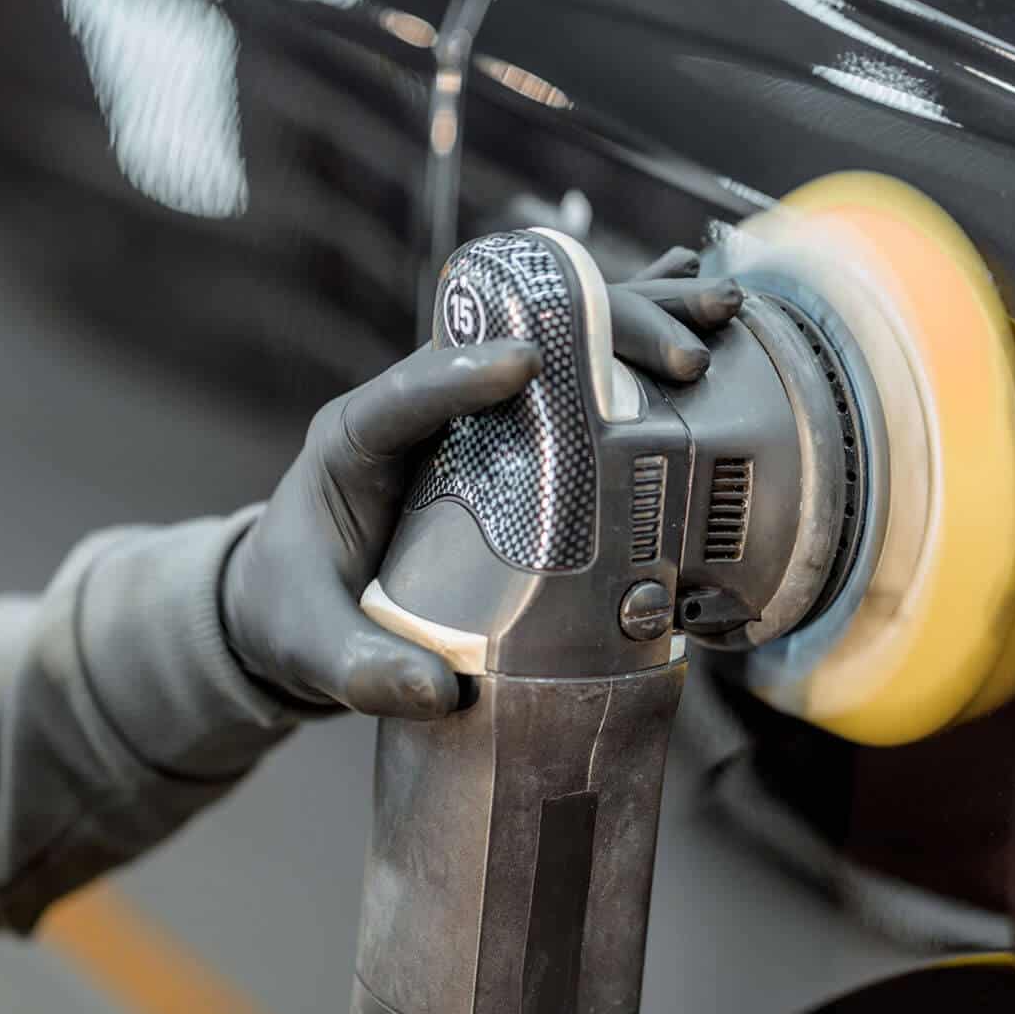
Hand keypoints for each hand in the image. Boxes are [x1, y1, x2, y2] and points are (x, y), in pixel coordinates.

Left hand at [220, 264, 740, 719]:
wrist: (294, 606)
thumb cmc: (295, 612)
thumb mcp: (308, 646)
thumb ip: (359, 668)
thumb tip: (439, 691)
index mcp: (357, 440)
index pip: (405, 391)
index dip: (460, 370)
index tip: (521, 364)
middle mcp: (424, 410)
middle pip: (509, 339)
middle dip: (597, 332)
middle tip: (674, 359)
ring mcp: (478, 417)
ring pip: (561, 342)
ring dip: (640, 324)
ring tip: (720, 321)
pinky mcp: (517, 440)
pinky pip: (585, 380)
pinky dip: (645, 351)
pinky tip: (717, 329)